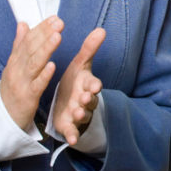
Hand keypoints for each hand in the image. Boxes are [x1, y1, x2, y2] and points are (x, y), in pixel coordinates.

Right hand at [0, 16, 62, 129]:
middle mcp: (17, 69)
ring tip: (57, 37)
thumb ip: (20, 44)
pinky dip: (44, 75)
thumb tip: (23, 23)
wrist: (2, 116)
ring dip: (46, 49)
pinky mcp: (27, 97)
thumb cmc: (12, 87)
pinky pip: (36, 85)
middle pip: (31, 49)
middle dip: (45, 34)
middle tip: (59, 22)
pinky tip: (53, 65)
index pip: (28, 40)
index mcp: (15, 60)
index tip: (55, 18)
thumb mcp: (14, 65)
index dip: (41, 28)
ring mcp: (21, 83)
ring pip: (34, 64)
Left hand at [52, 27, 105, 145]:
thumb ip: (89, 49)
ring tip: (77, 113)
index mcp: (86, 85)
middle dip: (88, 99)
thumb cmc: (75, 82)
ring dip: (81, 115)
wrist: (69, 104)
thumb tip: (101, 29)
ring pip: (83, 115)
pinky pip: (73, 132)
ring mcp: (78, 113)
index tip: (94, 85)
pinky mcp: (70, 126)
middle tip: (84, 97)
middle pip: (90, 100)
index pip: (93, 84)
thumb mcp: (81, 65)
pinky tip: (71, 140)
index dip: (94, 85)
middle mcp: (85, 99)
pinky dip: (73, 136)